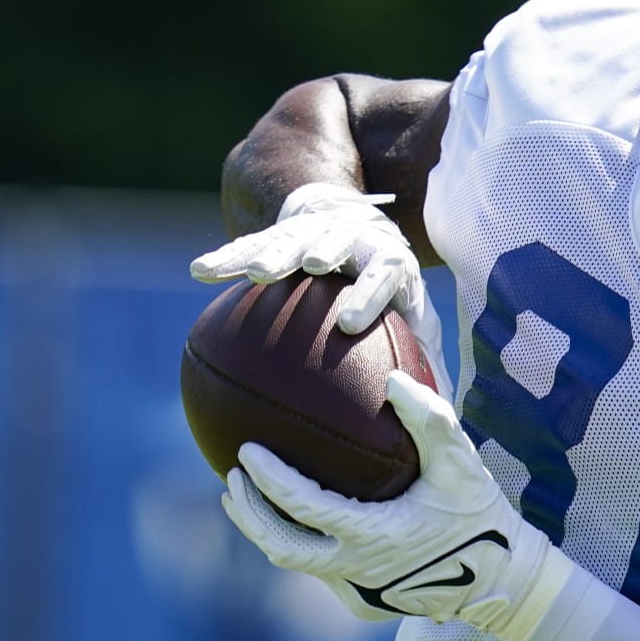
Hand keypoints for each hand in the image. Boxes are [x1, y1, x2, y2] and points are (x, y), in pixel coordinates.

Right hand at [190, 182, 449, 394]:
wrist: (355, 222)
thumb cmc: (390, 288)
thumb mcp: (413, 314)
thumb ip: (424, 359)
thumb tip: (439, 418)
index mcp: (389, 261)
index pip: (386, 272)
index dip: (371, 293)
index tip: (352, 324)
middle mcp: (353, 239)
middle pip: (338, 241)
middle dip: (325, 252)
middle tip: (311, 266)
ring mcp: (314, 231)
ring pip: (292, 236)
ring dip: (274, 251)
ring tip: (255, 273)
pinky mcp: (281, 231)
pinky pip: (250, 243)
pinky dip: (227, 256)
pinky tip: (199, 271)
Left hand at [223, 373, 566, 638]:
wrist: (499, 577)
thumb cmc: (477, 511)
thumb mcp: (460, 461)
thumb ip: (429, 419)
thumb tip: (392, 380)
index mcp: (371, 534)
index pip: (302, 506)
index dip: (269, 480)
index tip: (247, 450)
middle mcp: (355, 569)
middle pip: (279, 545)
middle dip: (249, 512)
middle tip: (232, 477)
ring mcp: (356, 590)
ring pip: (294, 562)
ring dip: (264, 529)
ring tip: (245, 499)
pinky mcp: (361, 602)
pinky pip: (317, 571)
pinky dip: (297, 542)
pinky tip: (295, 519)